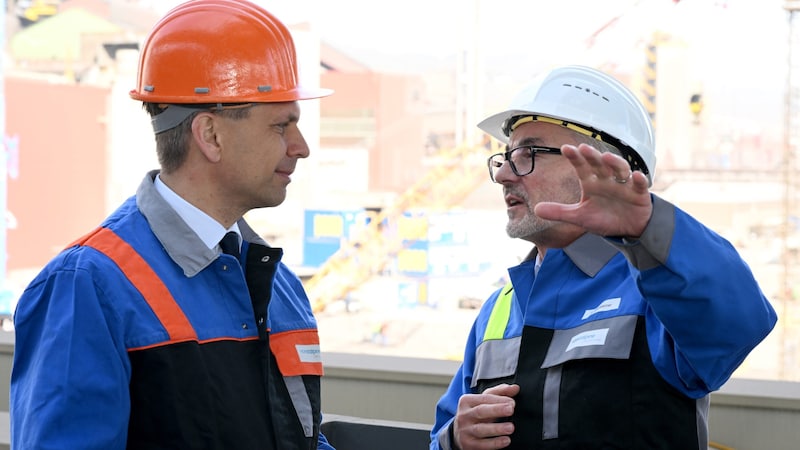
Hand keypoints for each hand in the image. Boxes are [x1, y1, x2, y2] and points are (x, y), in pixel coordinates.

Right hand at [453, 383, 519, 449]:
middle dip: (496, 410)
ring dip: (496, 428)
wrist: (459, 434)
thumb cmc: (475, 414)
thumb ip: (499, 393)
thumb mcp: (483, 401)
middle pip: (481, 411)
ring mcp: (464, 431)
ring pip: (480, 429)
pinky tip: (505, 440)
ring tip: (510, 427)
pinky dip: (495, 443)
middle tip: (510, 409)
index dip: (499, 400)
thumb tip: (515, 388)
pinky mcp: (468, 445)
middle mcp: (464, 415)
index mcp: (466, 401)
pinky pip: (482, 444)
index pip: (484, 398)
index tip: (512, 402)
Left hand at [534, 143, 651, 238]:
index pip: (581, 167)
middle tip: (583, 148)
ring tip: (607, 157)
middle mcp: (606, 180)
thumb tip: (536, 209)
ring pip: (620, 169)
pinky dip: (639, 180)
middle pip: (599, 164)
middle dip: (592, 156)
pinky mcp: (639, 194)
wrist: (628, 228)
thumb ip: (559, 212)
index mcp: (591, 183)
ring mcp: (623, 185)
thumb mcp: (579, 217)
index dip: (575, 158)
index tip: (565, 148)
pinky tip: (636, 176)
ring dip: (614, 163)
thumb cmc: (603, 218)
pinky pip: (640, 185)